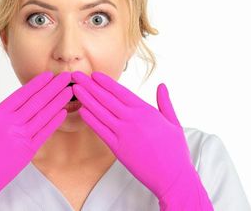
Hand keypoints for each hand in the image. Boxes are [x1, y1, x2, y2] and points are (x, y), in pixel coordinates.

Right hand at [0, 71, 73, 210]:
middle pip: (37, 101)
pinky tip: (63, 112)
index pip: (21, 94)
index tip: (48, 75)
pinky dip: (54, 122)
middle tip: (66, 77)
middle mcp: (11, 125)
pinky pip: (44, 133)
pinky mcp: (28, 151)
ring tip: (69, 90)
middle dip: (53, 87)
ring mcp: (21, 138)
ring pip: (43, 115)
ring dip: (58, 101)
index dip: (37, 83)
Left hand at [71, 71, 213, 210]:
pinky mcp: (118, 148)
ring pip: (101, 112)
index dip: (105, 82)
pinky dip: (90, 120)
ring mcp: (124, 133)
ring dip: (86, 99)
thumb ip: (165, 103)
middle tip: (76, 76)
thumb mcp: (173, 122)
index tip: (94, 75)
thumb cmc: (175, 151)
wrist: (173, 176)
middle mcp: (133, 119)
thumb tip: (162, 86)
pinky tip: (81, 111)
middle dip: (90, 86)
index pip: (121, 91)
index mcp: (146, 111)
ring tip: (75, 89)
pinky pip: (101, 131)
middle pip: (107, 98)